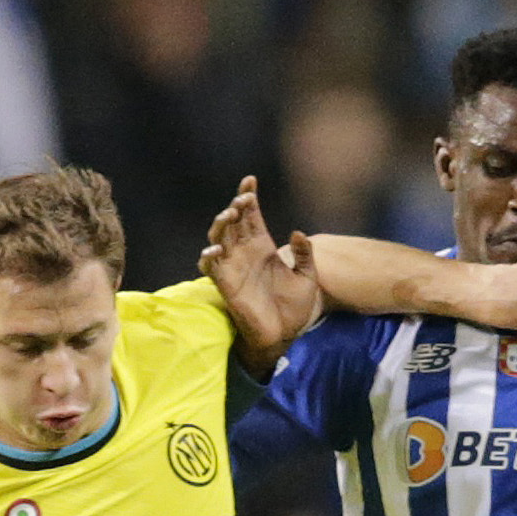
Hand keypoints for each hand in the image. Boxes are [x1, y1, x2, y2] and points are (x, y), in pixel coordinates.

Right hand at [201, 176, 320, 369]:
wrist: (286, 335)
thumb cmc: (295, 307)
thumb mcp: (307, 277)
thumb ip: (304, 255)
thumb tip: (297, 232)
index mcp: (263, 246)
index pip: (252, 215)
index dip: (248, 196)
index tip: (250, 180)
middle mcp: (245, 253)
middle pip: (234, 222)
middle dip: (235, 207)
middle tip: (243, 200)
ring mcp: (234, 267)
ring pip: (219, 239)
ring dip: (221, 226)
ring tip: (230, 216)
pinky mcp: (226, 285)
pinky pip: (211, 268)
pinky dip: (209, 258)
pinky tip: (215, 250)